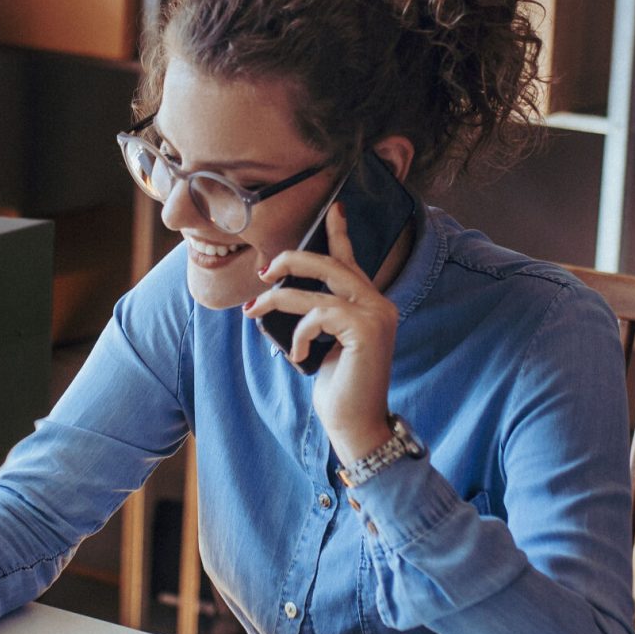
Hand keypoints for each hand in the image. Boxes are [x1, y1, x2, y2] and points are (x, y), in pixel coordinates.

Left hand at [244, 201, 398, 461]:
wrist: (356, 425)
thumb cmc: (339, 387)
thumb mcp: (324, 344)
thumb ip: (317, 316)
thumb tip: (278, 296)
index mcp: (371, 304)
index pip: (351, 261)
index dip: (340, 233)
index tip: (334, 208)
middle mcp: (379, 304)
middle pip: (331, 264)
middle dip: (292, 261)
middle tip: (263, 271)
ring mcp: (376, 315)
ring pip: (318, 288)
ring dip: (278, 299)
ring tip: (255, 311)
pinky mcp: (366, 330)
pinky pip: (318, 315)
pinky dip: (298, 334)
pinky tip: (296, 355)